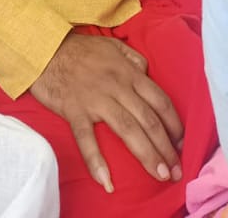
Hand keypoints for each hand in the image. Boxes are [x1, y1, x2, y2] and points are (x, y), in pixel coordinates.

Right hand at [29, 32, 182, 193]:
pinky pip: (87, 139)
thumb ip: (133, 58)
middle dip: (166, 147)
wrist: (45, 48)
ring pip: (128, 130)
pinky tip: (107, 182)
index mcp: (128, 72)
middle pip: (149, 120)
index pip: (159, 100)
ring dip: (147, 155)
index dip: (174, 123)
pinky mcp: (75, 111)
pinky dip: (97, 161)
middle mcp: (117, 86)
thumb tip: (147, 73)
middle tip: (176, 170)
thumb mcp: (113, 45)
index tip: (182, 143)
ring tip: (160, 175)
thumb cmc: (80, 49)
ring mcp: (96, 100)